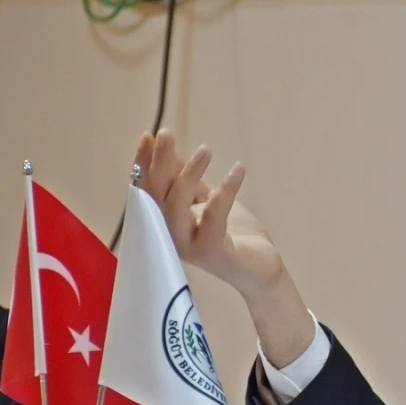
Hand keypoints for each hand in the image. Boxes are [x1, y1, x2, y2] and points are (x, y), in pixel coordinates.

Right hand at [132, 130, 315, 367]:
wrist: (261, 270)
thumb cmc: (233, 234)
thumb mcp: (208, 200)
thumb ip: (189, 181)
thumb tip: (171, 151)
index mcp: (167, 223)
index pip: (147, 191)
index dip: (144, 164)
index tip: (148, 135)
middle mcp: (171, 236)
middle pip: (157, 197)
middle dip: (160, 163)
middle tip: (166, 134)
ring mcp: (190, 247)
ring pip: (177, 208)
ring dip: (189, 174)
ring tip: (206, 150)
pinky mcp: (213, 253)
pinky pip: (214, 219)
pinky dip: (226, 191)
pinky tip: (238, 168)